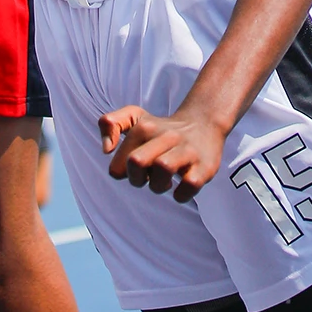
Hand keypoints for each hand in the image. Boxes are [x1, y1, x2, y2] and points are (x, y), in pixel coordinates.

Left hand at [99, 103, 226, 201]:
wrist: (204, 122)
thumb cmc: (161, 128)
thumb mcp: (134, 118)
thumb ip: (110, 123)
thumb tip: (106, 150)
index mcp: (144, 128)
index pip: (117, 167)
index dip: (125, 174)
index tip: (137, 168)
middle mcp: (165, 136)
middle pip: (136, 162)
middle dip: (138, 179)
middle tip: (149, 176)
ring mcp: (187, 151)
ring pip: (163, 168)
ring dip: (159, 185)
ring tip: (165, 181)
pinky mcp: (205, 166)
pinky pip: (189, 185)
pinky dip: (181, 194)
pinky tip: (182, 186)